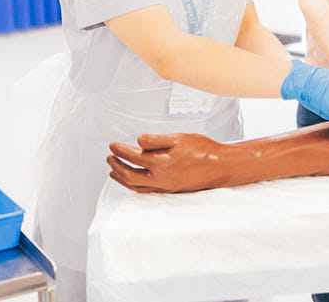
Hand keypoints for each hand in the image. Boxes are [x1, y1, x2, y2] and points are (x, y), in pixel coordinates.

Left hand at [107, 134, 237, 193]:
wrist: (220, 166)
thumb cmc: (203, 150)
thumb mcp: (178, 138)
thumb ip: (156, 140)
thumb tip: (138, 141)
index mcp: (161, 163)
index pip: (133, 157)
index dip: (120, 150)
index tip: (113, 145)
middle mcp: (160, 178)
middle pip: (130, 175)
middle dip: (116, 166)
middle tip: (109, 158)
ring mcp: (165, 186)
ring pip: (136, 186)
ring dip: (122, 178)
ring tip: (114, 171)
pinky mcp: (170, 190)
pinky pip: (146, 191)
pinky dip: (134, 186)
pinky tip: (133, 181)